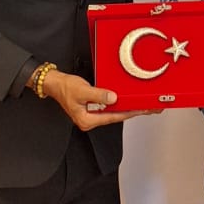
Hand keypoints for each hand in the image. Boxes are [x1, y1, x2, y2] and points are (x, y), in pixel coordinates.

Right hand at [40, 69, 154, 129]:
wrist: (55, 83)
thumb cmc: (65, 88)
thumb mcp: (82, 90)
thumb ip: (98, 95)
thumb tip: (113, 98)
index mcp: (87, 120)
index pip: (113, 117)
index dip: (129, 112)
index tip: (141, 109)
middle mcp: (91, 120)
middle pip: (116, 116)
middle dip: (132, 112)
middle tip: (148, 108)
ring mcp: (92, 115)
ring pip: (114, 112)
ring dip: (127, 108)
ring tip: (142, 106)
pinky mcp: (93, 108)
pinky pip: (110, 107)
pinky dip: (119, 104)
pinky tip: (127, 102)